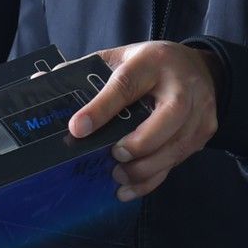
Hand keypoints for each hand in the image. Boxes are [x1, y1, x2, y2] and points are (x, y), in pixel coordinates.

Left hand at [67, 42, 218, 199]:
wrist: (204, 70)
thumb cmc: (152, 65)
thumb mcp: (121, 58)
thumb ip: (87, 71)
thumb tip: (42, 82)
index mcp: (151, 62)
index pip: (126, 84)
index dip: (101, 108)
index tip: (77, 129)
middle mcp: (181, 85)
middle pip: (167, 118)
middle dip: (139, 143)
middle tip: (114, 155)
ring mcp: (199, 110)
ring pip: (175, 146)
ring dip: (144, 168)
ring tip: (117, 176)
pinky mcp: (205, 132)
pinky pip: (178, 161)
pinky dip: (152, 180)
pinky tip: (128, 188)